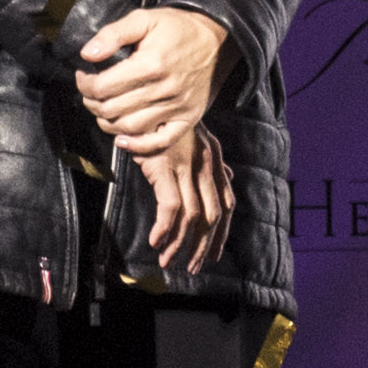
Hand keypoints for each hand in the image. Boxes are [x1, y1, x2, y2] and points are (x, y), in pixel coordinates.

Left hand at [78, 4, 227, 150]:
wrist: (216, 39)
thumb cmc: (178, 28)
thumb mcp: (144, 19)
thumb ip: (113, 34)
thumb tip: (87, 54)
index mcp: (151, 64)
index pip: (103, 86)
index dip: (85, 84)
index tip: (83, 76)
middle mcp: (164, 89)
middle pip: (112, 109)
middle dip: (92, 102)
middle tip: (90, 93)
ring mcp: (177, 107)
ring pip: (130, 128)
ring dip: (108, 123)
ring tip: (102, 110)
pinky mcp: (187, 118)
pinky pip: (160, 142)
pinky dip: (138, 146)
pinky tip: (123, 140)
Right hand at [125, 126, 232, 273]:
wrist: (140, 99)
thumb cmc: (161, 121)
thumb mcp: (191, 138)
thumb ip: (210, 160)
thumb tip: (227, 178)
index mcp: (214, 156)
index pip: (226, 203)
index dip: (221, 233)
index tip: (212, 255)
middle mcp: (206, 161)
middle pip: (213, 215)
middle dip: (203, 246)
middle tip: (192, 267)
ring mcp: (186, 164)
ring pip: (193, 216)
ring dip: (181, 244)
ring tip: (167, 261)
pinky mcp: (165, 166)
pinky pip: (170, 208)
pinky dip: (165, 229)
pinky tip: (155, 242)